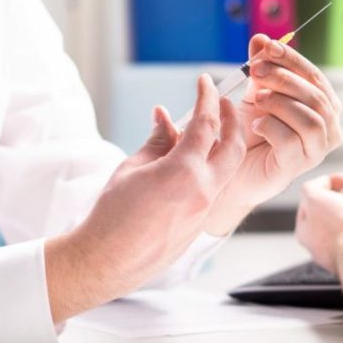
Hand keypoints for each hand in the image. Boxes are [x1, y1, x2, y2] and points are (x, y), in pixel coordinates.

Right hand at [45, 75, 244, 321]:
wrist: (108, 260)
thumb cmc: (113, 213)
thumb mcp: (132, 168)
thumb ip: (157, 140)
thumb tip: (166, 118)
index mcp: (185, 172)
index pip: (207, 124)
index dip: (208, 98)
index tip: (205, 81)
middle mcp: (204, 191)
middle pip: (233, 146)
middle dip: (232, 120)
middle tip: (223, 103)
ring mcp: (206, 211)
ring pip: (227, 170)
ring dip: (222, 146)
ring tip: (204, 131)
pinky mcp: (201, 225)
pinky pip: (213, 189)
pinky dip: (208, 170)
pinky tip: (188, 163)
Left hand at [203, 34, 342, 234]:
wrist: (229, 167)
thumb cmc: (247, 131)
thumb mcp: (254, 92)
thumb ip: (261, 67)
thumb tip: (261, 38)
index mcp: (323, 106)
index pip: (315, 77)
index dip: (292, 59)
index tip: (266, 47)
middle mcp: (328, 128)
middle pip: (316, 96)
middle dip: (284, 78)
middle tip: (255, 72)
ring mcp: (316, 150)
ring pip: (311, 119)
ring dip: (281, 102)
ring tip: (257, 100)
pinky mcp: (297, 166)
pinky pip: (292, 141)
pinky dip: (272, 127)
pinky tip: (255, 125)